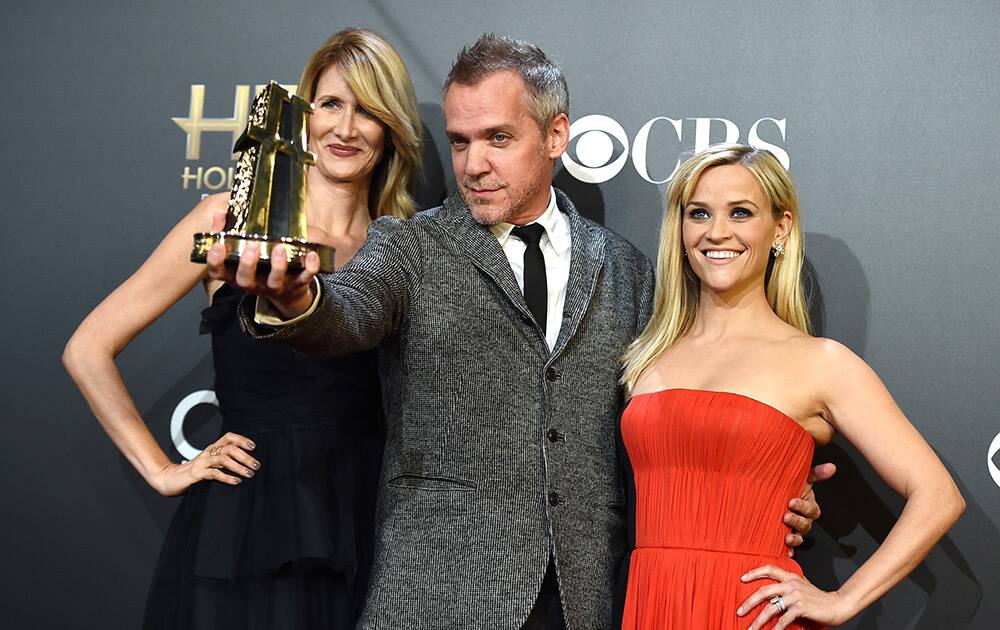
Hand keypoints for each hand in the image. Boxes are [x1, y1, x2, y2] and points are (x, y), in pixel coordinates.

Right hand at [149, 432, 259, 495]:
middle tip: (256, 466)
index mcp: (212, 449)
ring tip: (249, 474)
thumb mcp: (209, 464)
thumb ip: (222, 462)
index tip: (253, 447)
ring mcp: (202, 462)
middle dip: (245, 456)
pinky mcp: (196, 474)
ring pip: (224, 459)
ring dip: (239, 466)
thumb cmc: (192, 473)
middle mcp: (208, 453)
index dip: (242, 439)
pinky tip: (236, 481)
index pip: (228, 437)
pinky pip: (214, 473)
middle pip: (230, 448)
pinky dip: (227, 477)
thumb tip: (245, 465)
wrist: (169, 479)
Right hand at [204, 209, 318, 318]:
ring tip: (279, 248)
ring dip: (277, 266)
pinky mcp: (296, 285)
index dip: (215, 261)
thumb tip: (220, 212)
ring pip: (274, 281)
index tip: (218, 245)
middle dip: (248, 264)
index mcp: (236, 274)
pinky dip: (309, 268)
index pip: (218, 272)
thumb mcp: (242, 250)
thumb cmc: (260, 266)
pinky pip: (304, 279)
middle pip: (245, 280)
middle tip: (252, 246)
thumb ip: (229, 231)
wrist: (287, 291)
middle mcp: (253, 283)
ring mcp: (275, 286)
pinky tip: (311, 254)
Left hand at [737, 565, 850, 628]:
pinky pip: (783, 620)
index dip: (754, 572)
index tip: (741, 579)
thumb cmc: (818, 597)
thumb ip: (788, 584)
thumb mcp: (802, 585)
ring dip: (759, 620)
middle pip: (763, 591)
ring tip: (751, 628)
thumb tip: (772, 590)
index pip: (769, 569)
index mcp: (790, 576)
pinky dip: (775, 628)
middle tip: (739, 611)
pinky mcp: (800, 608)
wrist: (837, 605)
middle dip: (749, 603)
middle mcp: (791, 584)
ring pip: (770, 608)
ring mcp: (795, 596)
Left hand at [783, 462, 835, 553]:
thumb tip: (832, 467)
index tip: (792, 501)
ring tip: (786, 537)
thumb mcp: (801, 479)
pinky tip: (786, 553)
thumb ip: (816, 473)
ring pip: (799, 537)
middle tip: (785, 516)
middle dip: (796, 521)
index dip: (803, 507)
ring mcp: (795, 530)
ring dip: (794, 538)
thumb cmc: (788, 487)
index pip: (811, 510)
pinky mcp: (785, 539)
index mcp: (808, 507)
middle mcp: (804, 520)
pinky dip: (789, 551)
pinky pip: (790, 549)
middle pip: (805, 525)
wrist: (770, 497)